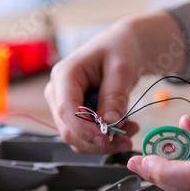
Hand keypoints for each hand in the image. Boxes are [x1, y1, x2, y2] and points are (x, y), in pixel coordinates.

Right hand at [45, 11, 184, 153]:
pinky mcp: (76, 116)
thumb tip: (110, 123)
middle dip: (99, 141)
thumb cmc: (119, 50)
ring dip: (106, 142)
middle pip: (70, 130)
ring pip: (79, 138)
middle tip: (128, 141)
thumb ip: (115, 95)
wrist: (121, 48)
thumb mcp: (122, 69)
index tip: (107, 139)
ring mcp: (65, 107)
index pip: (66, 110)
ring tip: (131, 129)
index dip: (84, 130)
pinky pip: (88, 136)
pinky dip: (107, 138)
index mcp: (64, 75)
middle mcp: (59, 93)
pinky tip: (126, 126)